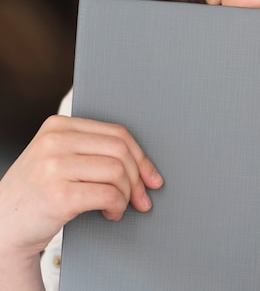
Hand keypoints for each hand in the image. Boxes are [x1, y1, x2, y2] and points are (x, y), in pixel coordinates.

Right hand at [0, 115, 162, 282]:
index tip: (151, 176)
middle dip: (138, 177)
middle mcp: (54, 141)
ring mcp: (54, 167)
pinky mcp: (59, 194)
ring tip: (119, 206)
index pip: (116, 134)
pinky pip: (109, 194)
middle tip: (142, 197)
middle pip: (121, 150)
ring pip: (117, 172)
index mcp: (58, 126)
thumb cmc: (37, 193)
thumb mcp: (58, 159)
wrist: (2, 227)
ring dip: (127, 194)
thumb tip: (143, 164)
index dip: (140, 156)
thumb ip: (92, 150)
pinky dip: (117, 207)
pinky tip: (111, 214)